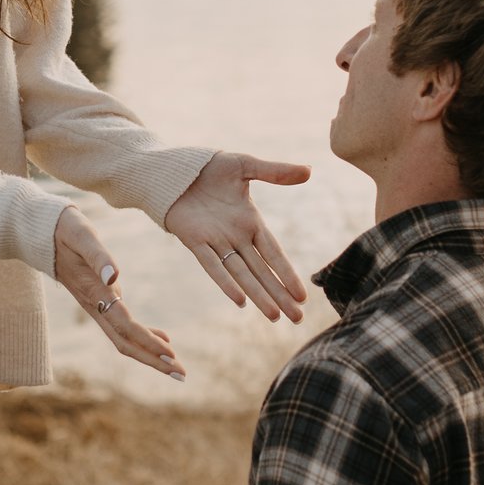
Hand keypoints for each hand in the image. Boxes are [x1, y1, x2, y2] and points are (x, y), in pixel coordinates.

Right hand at [55, 206, 183, 381]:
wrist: (40, 232)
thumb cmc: (64, 229)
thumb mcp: (82, 234)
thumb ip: (98, 255)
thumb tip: (115, 277)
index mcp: (94, 292)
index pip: (125, 325)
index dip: (148, 341)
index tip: (171, 354)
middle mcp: (95, 305)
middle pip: (126, 343)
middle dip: (154, 360)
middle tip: (182, 375)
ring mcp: (96, 306)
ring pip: (125, 339)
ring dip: (150, 354)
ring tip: (175, 366)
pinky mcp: (99, 301)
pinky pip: (123, 327)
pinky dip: (144, 337)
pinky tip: (163, 340)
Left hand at [164, 153, 311, 322]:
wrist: (174, 169)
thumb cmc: (210, 167)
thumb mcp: (245, 165)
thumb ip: (275, 172)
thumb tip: (309, 170)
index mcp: (250, 222)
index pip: (274, 253)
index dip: (287, 274)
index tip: (302, 296)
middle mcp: (236, 237)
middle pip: (262, 271)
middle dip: (279, 295)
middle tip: (297, 319)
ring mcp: (216, 241)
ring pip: (241, 274)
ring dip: (258, 295)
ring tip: (274, 317)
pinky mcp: (194, 241)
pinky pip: (212, 265)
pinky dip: (226, 282)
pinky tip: (240, 301)